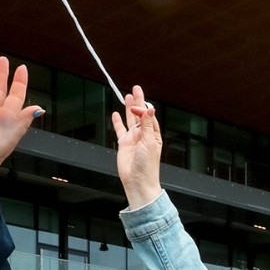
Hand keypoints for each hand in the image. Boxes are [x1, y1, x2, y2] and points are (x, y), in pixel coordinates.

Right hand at [111, 86, 163, 208]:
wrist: (137, 181)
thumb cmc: (148, 166)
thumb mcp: (150, 142)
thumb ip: (148, 125)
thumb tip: (150, 109)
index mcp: (154, 135)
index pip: (149, 116)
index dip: (143, 109)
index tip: (138, 106)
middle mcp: (144, 136)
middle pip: (140, 115)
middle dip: (138, 102)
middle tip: (135, 88)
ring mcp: (133, 139)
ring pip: (130, 120)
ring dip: (129, 109)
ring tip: (127, 97)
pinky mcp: (124, 145)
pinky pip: (120, 130)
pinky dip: (118, 122)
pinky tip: (116, 114)